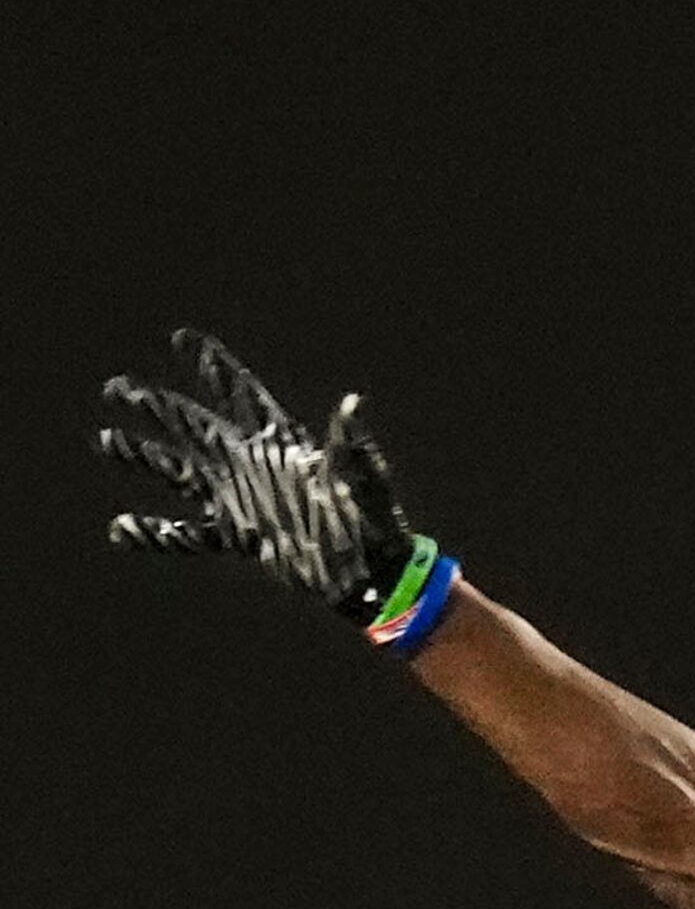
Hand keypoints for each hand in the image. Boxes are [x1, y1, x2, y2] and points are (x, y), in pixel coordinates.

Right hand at [99, 329, 440, 639]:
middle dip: (159, 407)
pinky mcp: (239, 538)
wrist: (369, 570)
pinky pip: (187, 536)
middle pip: (197, 428)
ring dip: (144, 458)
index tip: (183, 338)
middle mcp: (253, 466)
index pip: (242, 396)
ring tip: (107, 439)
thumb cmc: (374, 517)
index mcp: (283, 444)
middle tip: (118, 386)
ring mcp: (242, 501)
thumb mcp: (364, 475)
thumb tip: (353, 400)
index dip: (214, 368)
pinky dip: (154, 534)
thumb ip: (350, 441)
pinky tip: (121, 527)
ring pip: (181, 474)